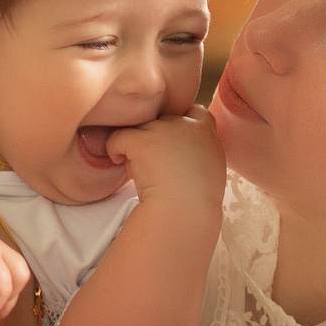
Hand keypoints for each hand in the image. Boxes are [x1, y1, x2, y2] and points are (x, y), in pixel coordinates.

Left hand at [102, 111, 225, 213]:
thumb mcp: (211, 169)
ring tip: (139, 169)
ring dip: (136, 144)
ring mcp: (163, 130)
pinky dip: (114, 149)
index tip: (170, 144)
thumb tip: (180, 148)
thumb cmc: (197, 201)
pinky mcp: (142, 140)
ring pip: (139, 128)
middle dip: (154, 138)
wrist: (185, 213)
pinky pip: (118, 137)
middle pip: (161, 120)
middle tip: (153, 165)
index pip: (193, 112)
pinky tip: (119, 163)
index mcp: (206, 132)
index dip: (178, 125)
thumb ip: (200, 151)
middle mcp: (186, 124)